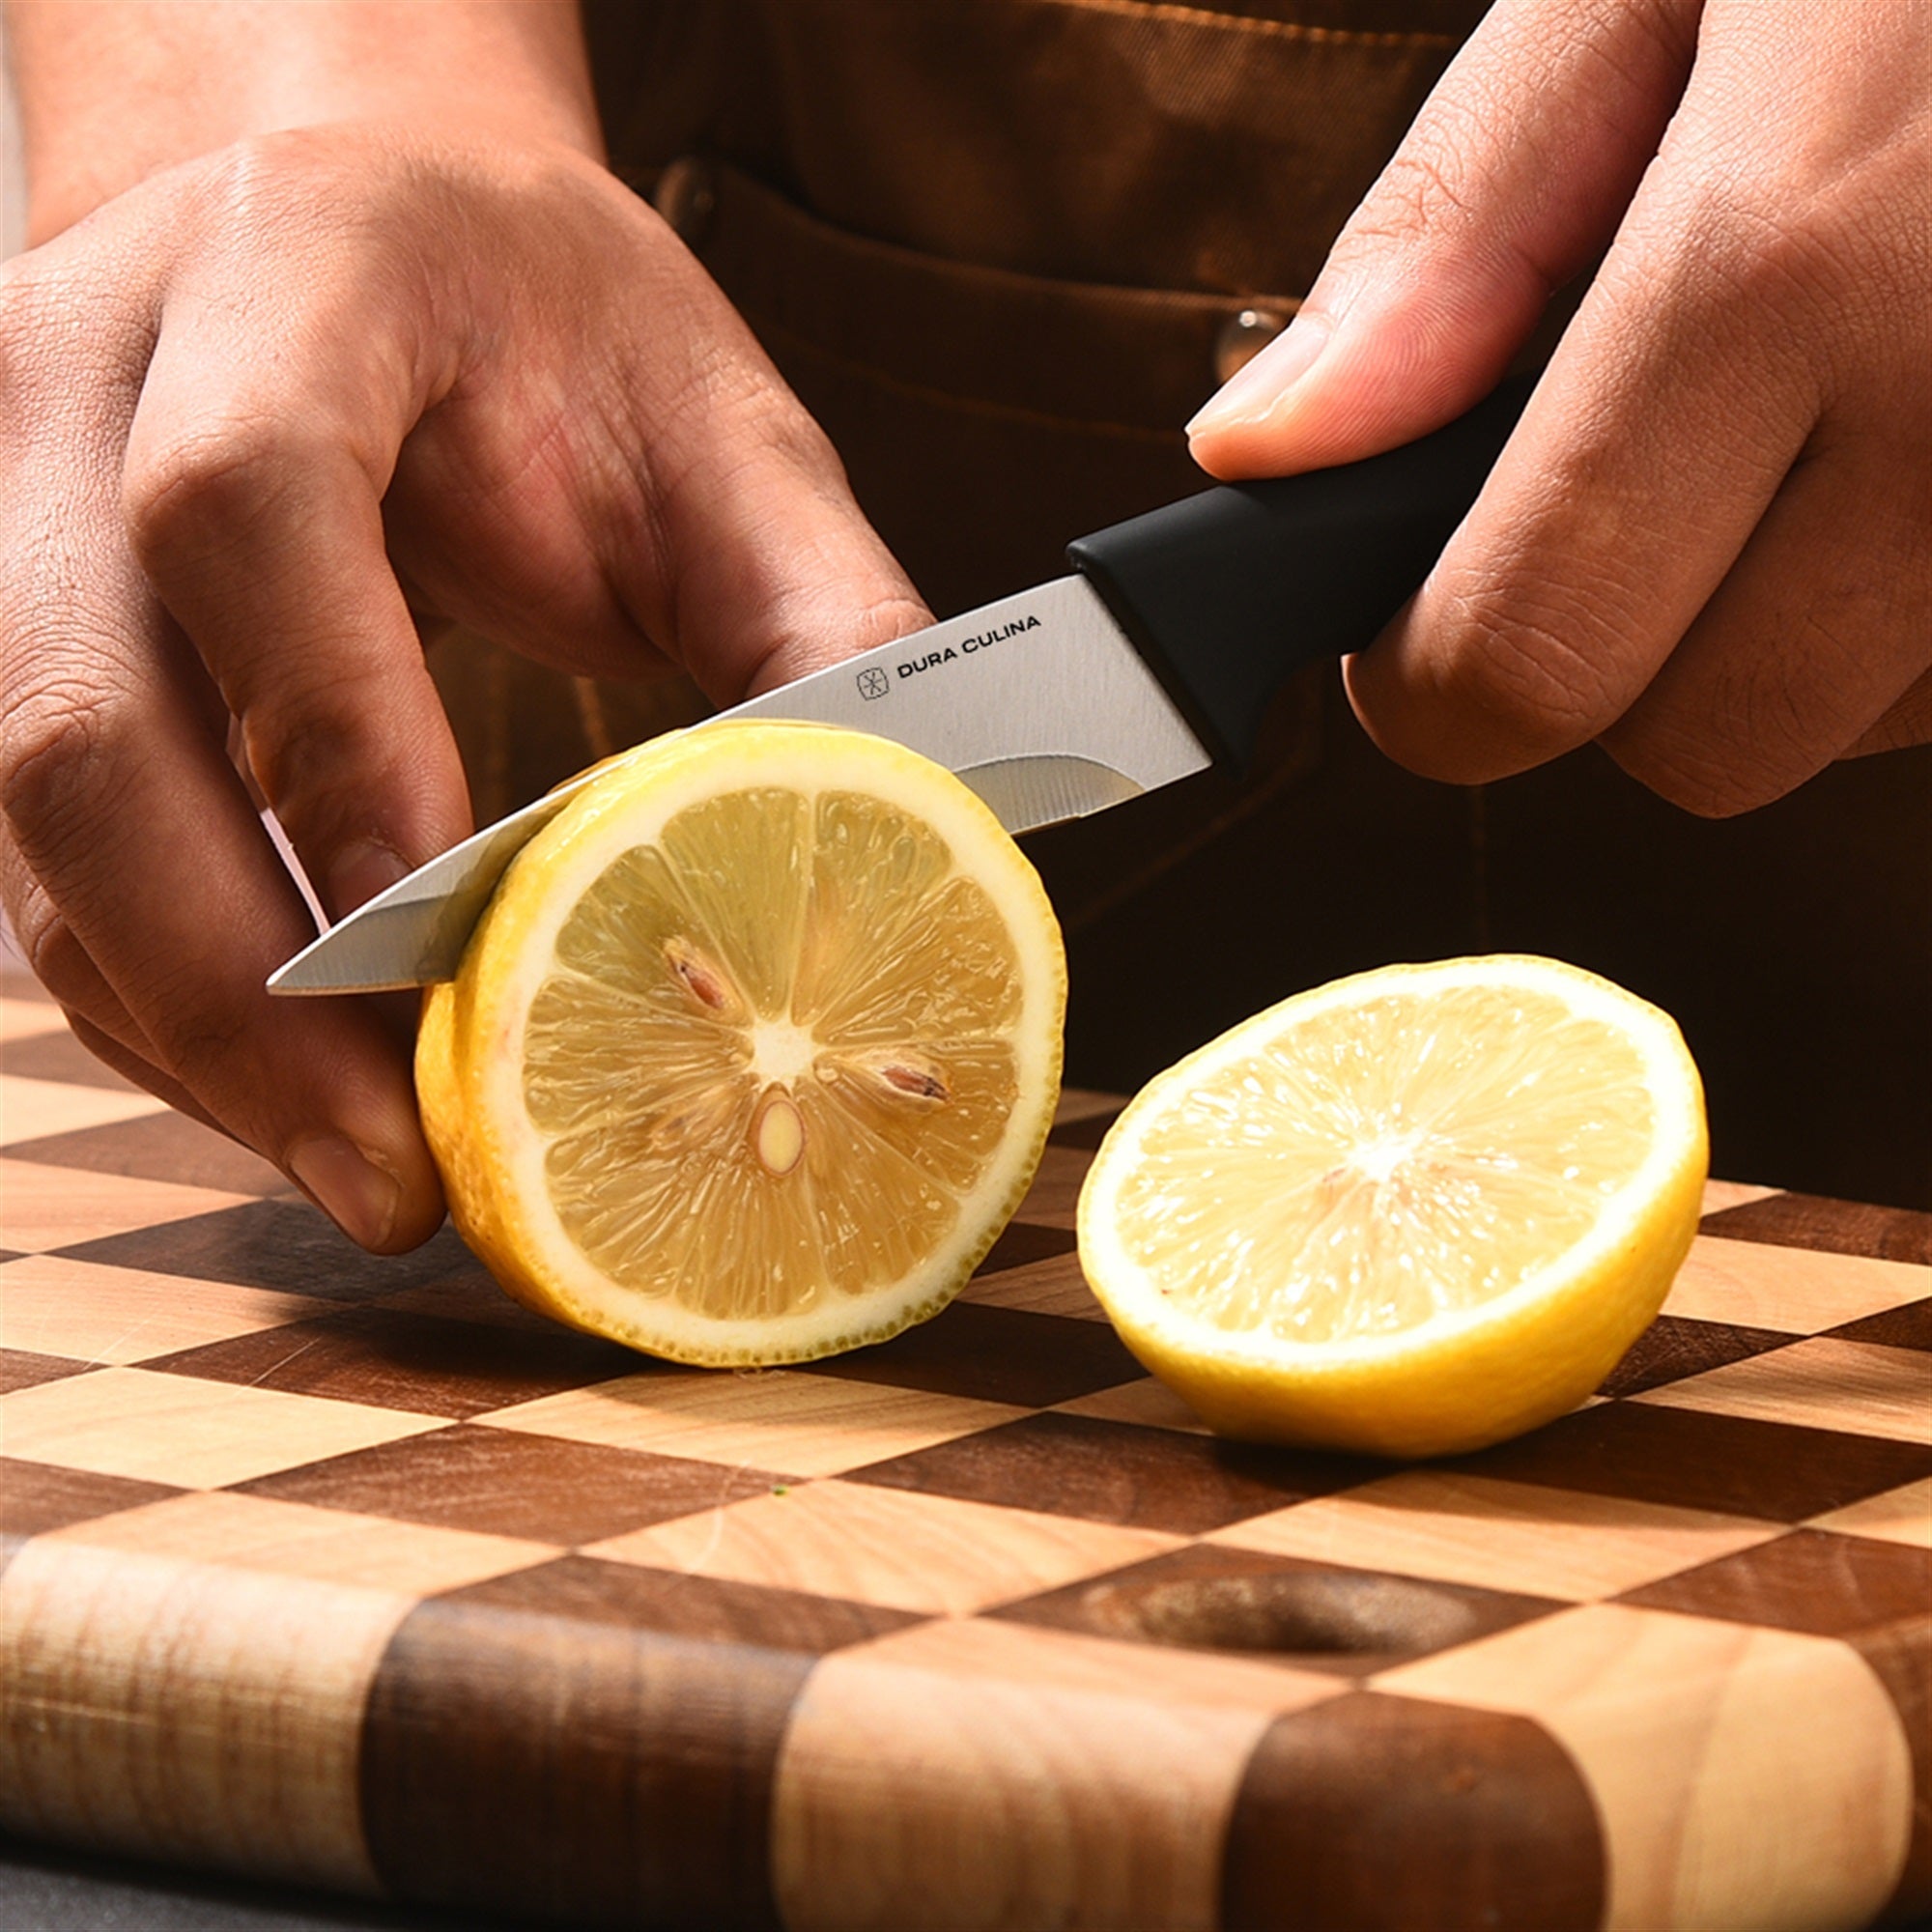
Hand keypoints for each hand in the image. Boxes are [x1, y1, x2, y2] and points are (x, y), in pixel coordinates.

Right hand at [0, 124, 927, 1248]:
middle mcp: (85, 380)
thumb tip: (922, 832)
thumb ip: (821, 617)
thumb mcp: (721, 434)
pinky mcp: (8, 632)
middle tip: (399, 1173)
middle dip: (237, 989)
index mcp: (293, 277)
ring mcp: (5, 511)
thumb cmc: (555, 327)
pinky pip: (37, 860)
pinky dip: (161, 1002)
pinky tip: (288, 1095)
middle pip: (79, 717)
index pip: (244, 502)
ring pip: (32, 826)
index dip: (335, 736)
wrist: (371, 223)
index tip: (446, 948)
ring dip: (192, 1034)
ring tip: (359, 1176)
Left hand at [1187, 0, 1929, 815]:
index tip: (1414, 631)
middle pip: (1701, 746)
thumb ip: (1458, 227)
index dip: (1430, 685)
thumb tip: (1267, 454)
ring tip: (1829, 405)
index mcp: (1784, 261)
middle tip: (1625, 508)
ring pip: (1860, 731)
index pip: (1530, 659)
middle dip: (1612, 667)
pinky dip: (1923, 606)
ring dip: (1792, 632)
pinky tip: (1928, 428)